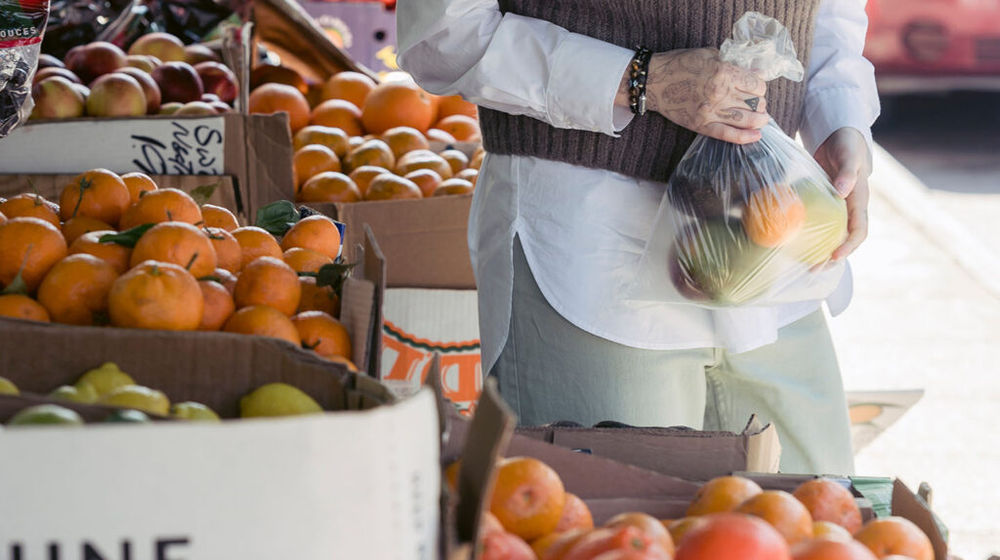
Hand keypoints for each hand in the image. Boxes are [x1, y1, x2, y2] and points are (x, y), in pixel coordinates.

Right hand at [618, 48, 768, 143]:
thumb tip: (757, 74)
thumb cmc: (680, 64)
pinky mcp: (701, 125)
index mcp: (723, 72)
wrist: (653, 81)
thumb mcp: (709, 55)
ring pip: (747, 120)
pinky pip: (728, 135)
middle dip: (760, 103)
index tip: (756, 88)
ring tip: (762, 119)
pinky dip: (745, 137)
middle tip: (757, 103)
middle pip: (755, 103)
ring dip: (759, 120)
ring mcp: (710, 111)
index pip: (757, 85)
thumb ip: (734, 64)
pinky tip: (756, 136)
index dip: (760, 87)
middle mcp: (719, 93)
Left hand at [813, 127, 871, 259]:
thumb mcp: (848, 156)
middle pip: (845, 239)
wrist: (840, 138)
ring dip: (820, 251)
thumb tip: (842, 190)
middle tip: (814, 269)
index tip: (835, 256)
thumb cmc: (846, 146)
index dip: (849, 245)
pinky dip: (809, 235)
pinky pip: (818, 223)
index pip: (859, 230)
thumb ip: (847, 172)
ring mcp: (838, 208)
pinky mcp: (824, 205)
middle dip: (832, 257)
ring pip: (831, 235)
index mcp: (860, 200)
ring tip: (804, 265)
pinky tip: (793, 243)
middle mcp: (850, 208)